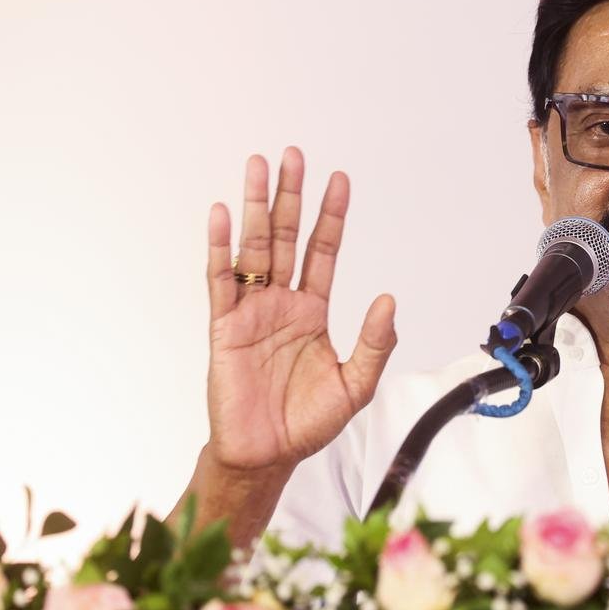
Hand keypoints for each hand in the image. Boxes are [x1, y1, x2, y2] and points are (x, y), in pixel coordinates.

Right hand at [204, 146, 396, 472]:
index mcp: (313, 311)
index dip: (331, 216)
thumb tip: (388, 300)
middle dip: (291, 196)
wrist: (267, 454)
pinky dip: (220, 248)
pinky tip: (221, 215)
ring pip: (254, 248)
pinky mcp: (224, 327)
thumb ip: (374, 343)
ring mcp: (251, 311)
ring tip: (258, 168)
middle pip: (287, 237)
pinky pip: (221, 281)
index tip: (339, 181)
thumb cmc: (307, 423)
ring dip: (256, 208)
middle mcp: (282, 303)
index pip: (324, 251)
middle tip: (293, 155)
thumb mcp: (356, 384)